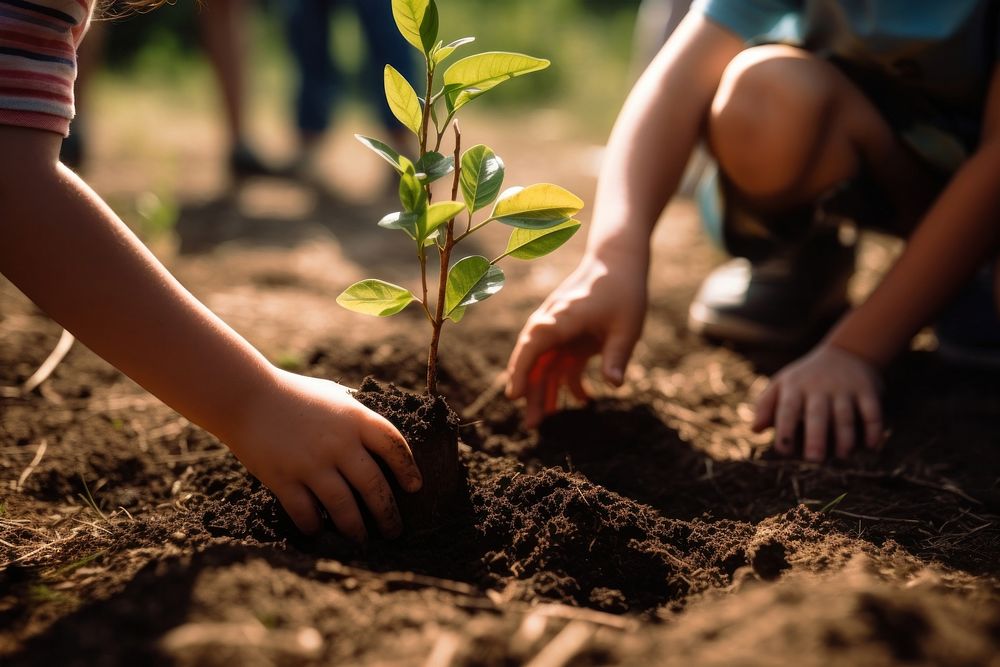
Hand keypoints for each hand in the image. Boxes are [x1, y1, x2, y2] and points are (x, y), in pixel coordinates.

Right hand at [224, 369, 421, 540]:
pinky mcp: (283, 479)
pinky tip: (321, 532)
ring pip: (343, 507)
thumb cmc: (295, 394)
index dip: (408, 468)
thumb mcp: (335, 396)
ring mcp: (310, 463)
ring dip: (357, 529)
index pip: (394, 445)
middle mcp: (338, 443)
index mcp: (355, 418)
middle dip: (388, 513)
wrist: (247, 396)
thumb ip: (358, 416)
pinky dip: (315, 527)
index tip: (415, 487)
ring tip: (364, 542)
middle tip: (395, 531)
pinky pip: (306, 513)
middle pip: (373, 486)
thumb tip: (382, 439)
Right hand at [506, 252, 647, 427]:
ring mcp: (560, 331)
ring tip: (546, 422)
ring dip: (545, 392)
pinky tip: (581, 399)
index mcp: (561, 319)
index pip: (533, 346)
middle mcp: (553, 325)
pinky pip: (562, 362)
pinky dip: (567, 381)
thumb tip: (614, 385)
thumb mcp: (627, 327)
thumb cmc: (623, 291)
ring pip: (545, 365)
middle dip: (530, 393)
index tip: (514, 396)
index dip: (521, 371)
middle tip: (532, 426)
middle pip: (534, 362)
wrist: (619, 261)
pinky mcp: (570, 335)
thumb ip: (617, 356)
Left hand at [753, 344, 883, 460]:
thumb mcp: (782, 384)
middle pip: (818, 414)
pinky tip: (871, 447)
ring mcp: (844, 388)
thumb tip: (754, 429)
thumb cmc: (806, 378)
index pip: (787, 409)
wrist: (847, 351)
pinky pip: (872, 411)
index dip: (784, 429)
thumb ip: (766, 406)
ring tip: (842, 455)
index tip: (784, 451)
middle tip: (814, 459)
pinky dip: (873, 429)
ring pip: (846, 416)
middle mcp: (819, 387)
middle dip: (816, 437)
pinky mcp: (867, 390)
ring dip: (845, 438)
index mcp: (795, 387)